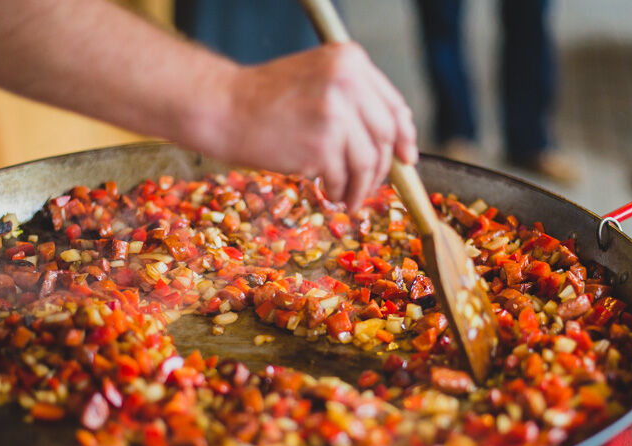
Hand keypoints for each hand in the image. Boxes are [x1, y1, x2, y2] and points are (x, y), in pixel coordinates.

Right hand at [216, 42, 417, 211]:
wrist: (223, 109)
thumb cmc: (266, 101)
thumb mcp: (316, 80)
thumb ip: (353, 100)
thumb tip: (395, 139)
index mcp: (350, 61)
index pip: (393, 105)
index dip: (405, 136)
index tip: (408, 158)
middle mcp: (348, 81)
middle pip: (386, 136)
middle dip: (383, 169)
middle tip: (369, 186)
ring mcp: (336, 113)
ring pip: (370, 162)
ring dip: (361, 187)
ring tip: (347, 197)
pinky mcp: (322, 144)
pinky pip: (345, 178)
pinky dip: (341, 191)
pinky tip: (329, 193)